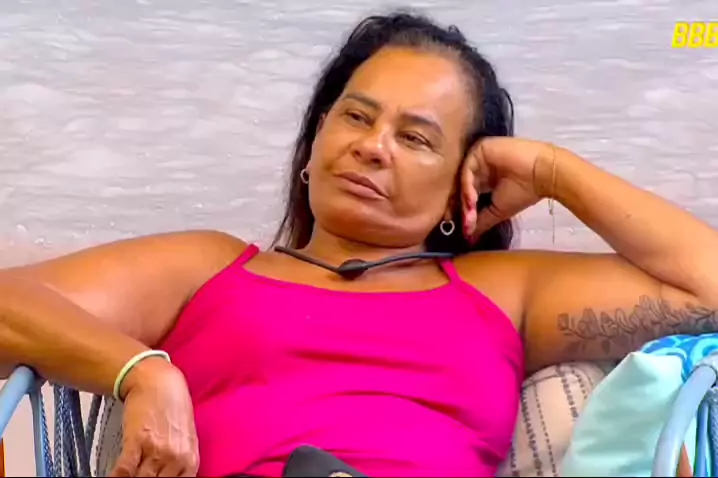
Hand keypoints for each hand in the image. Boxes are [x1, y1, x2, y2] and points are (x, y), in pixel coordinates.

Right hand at [110, 359, 198, 476]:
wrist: (158, 382)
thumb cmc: (173, 408)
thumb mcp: (186, 439)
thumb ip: (180, 463)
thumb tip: (169, 476)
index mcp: (191, 460)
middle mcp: (176, 458)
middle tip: (136, 475)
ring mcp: (157, 450)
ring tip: (126, 474)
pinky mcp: (137, 441)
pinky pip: (123, 471)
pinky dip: (114, 477)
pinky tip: (112, 476)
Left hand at [461, 137, 555, 242]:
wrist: (542, 175)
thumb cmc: (524, 192)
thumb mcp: (498, 211)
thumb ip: (481, 221)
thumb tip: (468, 238)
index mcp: (485, 179)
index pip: (466, 194)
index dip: (463, 210)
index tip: (461, 227)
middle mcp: (480, 167)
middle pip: (462, 186)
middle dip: (461, 206)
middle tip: (462, 223)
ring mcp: (479, 157)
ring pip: (463, 179)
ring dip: (465, 199)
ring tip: (471, 214)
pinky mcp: (480, 149)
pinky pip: (467, 169)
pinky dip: (467, 186)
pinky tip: (472, 200)